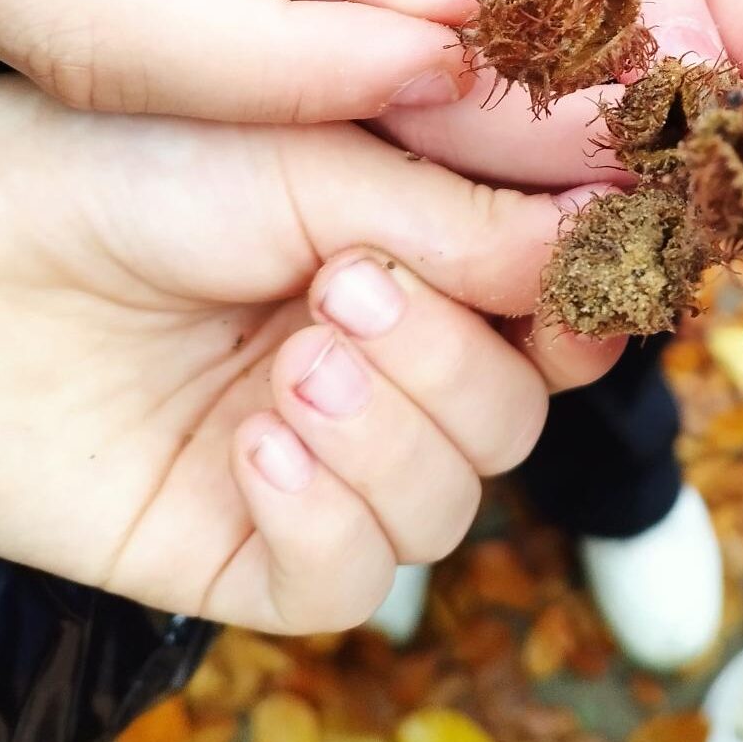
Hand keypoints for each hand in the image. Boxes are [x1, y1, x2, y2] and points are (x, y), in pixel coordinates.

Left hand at [0, 77, 616, 632]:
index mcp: (418, 269)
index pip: (551, 319)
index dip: (576, 311)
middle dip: (450, 363)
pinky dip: (327, 516)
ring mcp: (319, 461)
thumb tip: (604, 240)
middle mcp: (384, 370)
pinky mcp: (243, 545)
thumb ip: (468, 222)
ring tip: (292, 361)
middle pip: (511, 420)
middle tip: (349, 290)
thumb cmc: (138, 161)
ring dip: (388, 435)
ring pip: (446, 506)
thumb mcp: (321, 166)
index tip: (569, 280)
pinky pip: (349, 579)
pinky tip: (256, 444)